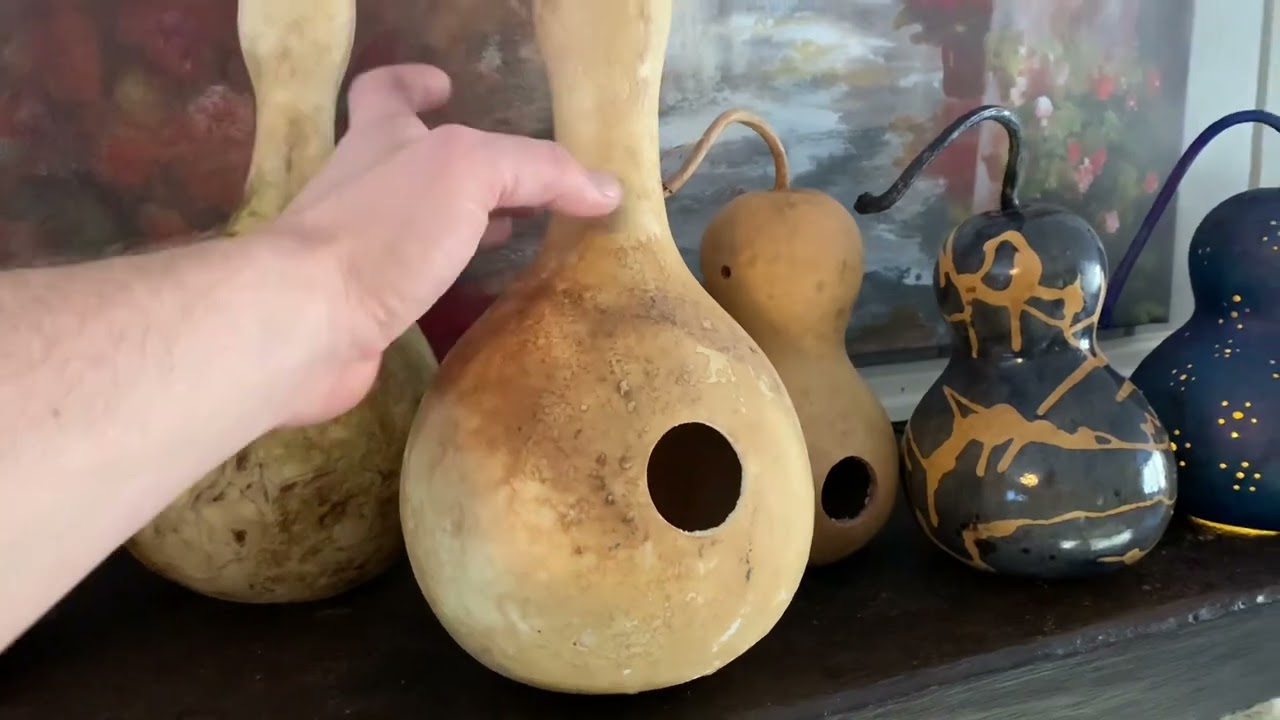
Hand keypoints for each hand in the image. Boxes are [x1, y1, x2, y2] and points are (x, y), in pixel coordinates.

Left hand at [268, 64, 620, 424]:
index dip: (411, 82)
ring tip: (504, 234)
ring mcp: (355, 251)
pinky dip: (443, 283)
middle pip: (405, 162)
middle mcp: (361, 189)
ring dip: (453, 226)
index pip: (384, 92)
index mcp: (378, 140)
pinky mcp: (358, 307)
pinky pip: (409, 284)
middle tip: (506, 181)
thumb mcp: (470, 171)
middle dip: (451, 165)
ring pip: (410, 227)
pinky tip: (474, 295)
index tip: (443, 85)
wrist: (307, 320)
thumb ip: (538, 170)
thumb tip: (605, 188)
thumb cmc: (383, 229)